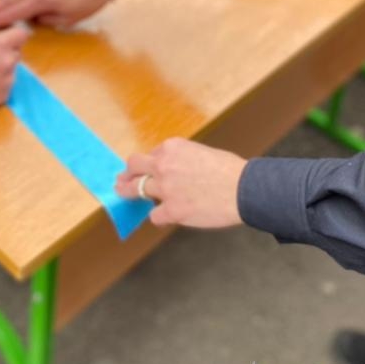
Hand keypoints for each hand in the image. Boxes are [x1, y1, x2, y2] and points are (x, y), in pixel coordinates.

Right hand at [0, 22, 30, 112]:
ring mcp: (8, 82)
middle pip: (17, 52)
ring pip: (12, 69)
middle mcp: (9, 64)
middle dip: (6, 51)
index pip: (22, 34)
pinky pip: (6, 85)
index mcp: (2, 46)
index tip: (2, 37)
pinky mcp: (3, 97)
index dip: (12, 33)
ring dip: (2, 67)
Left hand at [115, 138, 246, 228]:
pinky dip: (159, 216)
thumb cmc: (228, 170)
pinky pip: (154, 215)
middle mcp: (164, 165)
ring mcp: (165, 189)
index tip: (149, 169)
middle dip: (127, 173)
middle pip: (134, 166)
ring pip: (136, 189)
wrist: (243, 189)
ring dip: (129, 192)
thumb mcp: (201, 152)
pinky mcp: (172, 210)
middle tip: (121, 179)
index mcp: (172, 147)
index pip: (152, 154)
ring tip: (122, 193)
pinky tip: (165, 216)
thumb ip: (181, 159)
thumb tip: (172, 169)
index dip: (151, 163)